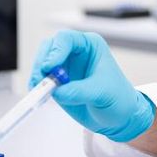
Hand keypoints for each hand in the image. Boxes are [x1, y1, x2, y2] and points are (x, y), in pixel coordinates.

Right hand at [30, 30, 154, 141]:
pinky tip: (40, 95)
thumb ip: (79, 91)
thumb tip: (58, 92)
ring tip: (40, 90)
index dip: (55, 50)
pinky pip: (41, 80)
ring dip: (38, 75)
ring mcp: (64, 67)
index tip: (50, 67)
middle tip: (40, 79)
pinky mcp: (57, 83)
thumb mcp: (103, 93)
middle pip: (49, 47)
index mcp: (90, 45)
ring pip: (42, 62)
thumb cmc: (118, 98)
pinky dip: (37, 86)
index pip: (66, 39)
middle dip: (42, 62)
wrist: (118, 117)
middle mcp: (75, 52)